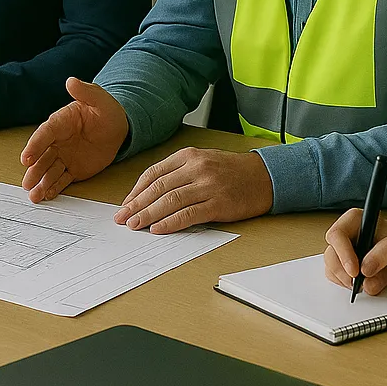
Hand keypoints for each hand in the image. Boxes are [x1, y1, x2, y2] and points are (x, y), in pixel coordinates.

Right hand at [20, 78, 128, 201]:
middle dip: (34, 170)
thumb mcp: (99, 98)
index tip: (26, 158)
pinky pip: (62, 179)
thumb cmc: (107, 110)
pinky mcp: (73, 169)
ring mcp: (65, 156)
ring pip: (49, 170)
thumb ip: (85, 91)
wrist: (119, 127)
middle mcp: (58, 141)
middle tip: (27, 183)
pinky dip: (54, 188)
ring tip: (34, 195)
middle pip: (42, 156)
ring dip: (41, 182)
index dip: (34, 146)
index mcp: (61, 122)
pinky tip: (46, 196)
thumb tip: (71, 81)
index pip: (44, 134)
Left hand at [114, 147, 272, 233]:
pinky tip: (158, 229)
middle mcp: (196, 168)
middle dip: (137, 204)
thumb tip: (149, 195)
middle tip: (122, 218)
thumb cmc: (230, 171)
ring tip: (135, 225)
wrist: (264, 176)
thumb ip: (178, 173)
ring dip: (149, 215)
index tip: (126, 204)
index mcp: (188, 156)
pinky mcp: (219, 203)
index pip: (154, 173)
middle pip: (158, 187)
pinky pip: (189, 214)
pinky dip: (170, 222)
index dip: (136, 190)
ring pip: (170, 201)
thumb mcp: (202, 161)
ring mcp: (208, 185)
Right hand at [323, 203, 386, 295]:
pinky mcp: (345, 261)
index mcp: (355, 219)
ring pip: (330, 265)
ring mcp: (344, 248)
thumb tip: (365, 272)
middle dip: (342, 271)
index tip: (355, 271)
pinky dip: (344, 282)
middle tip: (357, 284)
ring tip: (361, 284)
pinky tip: (359, 284)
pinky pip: (335, 274)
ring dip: (342, 279)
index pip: (338, 234)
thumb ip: (384, 254)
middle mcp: (346, 232)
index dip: (343, 254)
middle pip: (331, 252)